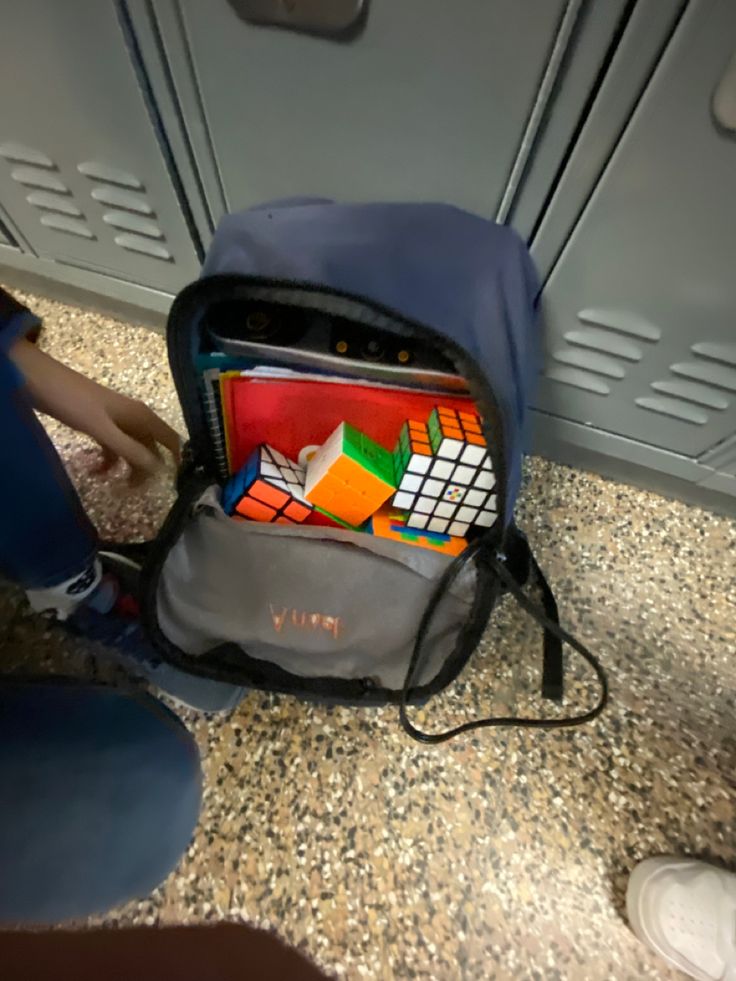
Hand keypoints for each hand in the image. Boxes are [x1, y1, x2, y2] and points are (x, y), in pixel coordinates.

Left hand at [10, 338, 180, 481]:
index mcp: (141, 415)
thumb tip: (158, 470)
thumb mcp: (102, 429)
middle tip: (133, 489)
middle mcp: (134, 418)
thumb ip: (130, 450)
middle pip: (150, 448)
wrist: (39, 380)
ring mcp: (117, 421)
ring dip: (126, 467)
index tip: (172, 481)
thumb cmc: (74, 402)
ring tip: (115, 485)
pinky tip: (95, 471)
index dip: (176, 458)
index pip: (170, 438)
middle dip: (145, 469)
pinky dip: (108, 460)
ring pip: (131, 449)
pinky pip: (113, 447)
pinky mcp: (100, 424)